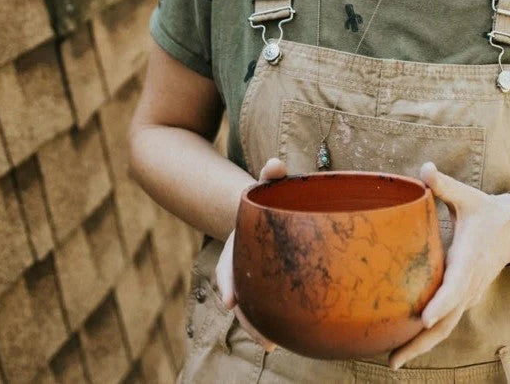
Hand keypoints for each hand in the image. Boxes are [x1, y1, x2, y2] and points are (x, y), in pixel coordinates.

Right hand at [214, 157, 287, 351]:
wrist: (265, 207)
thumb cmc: (271, 195)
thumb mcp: (268, 184)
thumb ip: (271, 174)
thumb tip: (275, 165)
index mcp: (237, 242)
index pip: (227, 265)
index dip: (228, 283)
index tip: (229, 301)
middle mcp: (241, 261)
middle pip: (238, 293)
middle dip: (247, 316)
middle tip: (264, 340)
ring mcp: (253, 272)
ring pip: (250, 304)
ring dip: (257, 325)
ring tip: (273, 344)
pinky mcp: (269, 280)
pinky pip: (265, 302)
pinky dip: (270, 319)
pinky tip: (282, 337)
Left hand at [388, 162, 509, 369]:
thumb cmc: (485, 211)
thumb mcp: (467, 196)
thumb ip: (444, 185)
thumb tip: (425, 167)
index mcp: (468, 260)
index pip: (454, 286)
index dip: (440, 303)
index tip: (423, 318)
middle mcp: (468, 284)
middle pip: (446, 320)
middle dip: (420, 341)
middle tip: (393, 359)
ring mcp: (467, 294)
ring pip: (445, 327)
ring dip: (421, 345)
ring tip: (393, 360)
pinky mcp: (464, 297)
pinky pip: (446, 322)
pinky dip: (428, 336)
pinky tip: (406, 344)